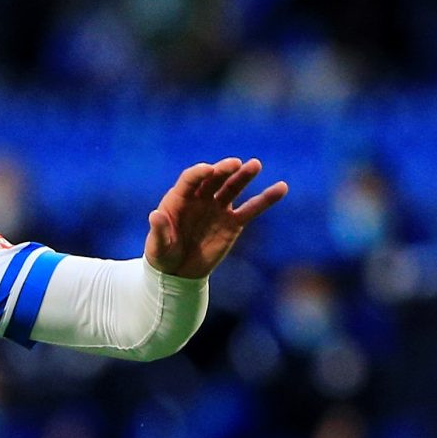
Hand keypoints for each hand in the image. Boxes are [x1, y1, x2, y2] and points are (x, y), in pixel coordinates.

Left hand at [145, 157, 288, 278]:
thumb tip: (155, 215)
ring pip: (233, 188)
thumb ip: (159, 230)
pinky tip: (282, 187)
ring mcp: (218, 208)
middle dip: (223, 170)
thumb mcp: (157, 246)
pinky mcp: (233, 222)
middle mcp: (200, 198)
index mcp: (179, 199)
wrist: (178, 273)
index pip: (190, 179)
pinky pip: (252, 209)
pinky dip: (266, 199)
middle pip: (214, 179)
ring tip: (255, 165)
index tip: (208, 170)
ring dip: (244, 176)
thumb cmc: (162, 256)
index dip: (199, 173)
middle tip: (235, 164)